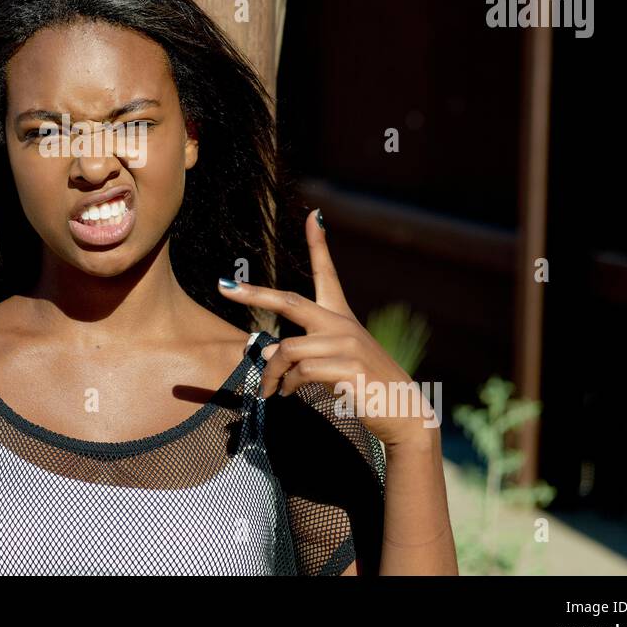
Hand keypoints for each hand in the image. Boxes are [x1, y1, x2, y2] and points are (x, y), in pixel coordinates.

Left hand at [217, 208, 434, 446]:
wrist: (402, 411)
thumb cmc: (364, 386)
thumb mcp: (333, 363)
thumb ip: (301, 353)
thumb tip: (267, 352)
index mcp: (341, 317)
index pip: (328, 273)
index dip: (320, 243)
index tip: (314, 215)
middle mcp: (342, 324)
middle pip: (290, 302)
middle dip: (254, 294)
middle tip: (224, 287)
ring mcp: (346, 344)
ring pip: (286, 350)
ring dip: (270, 373)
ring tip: (269, 389)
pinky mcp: (348, 368)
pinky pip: (300, 372)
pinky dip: (287, 386)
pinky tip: (286, 395)